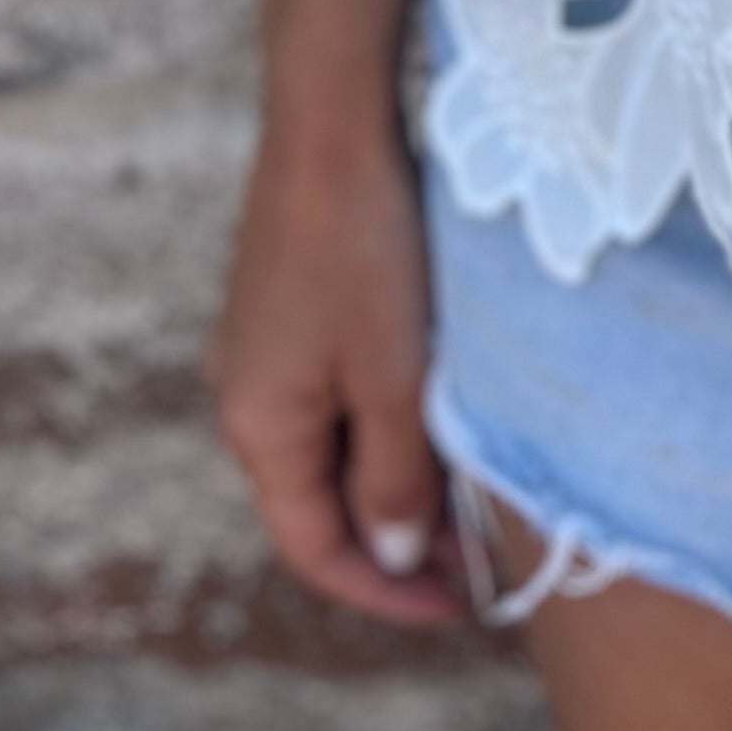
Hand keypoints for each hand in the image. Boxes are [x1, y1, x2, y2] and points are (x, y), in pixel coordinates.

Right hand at [207, 78, 465, 630]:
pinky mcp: (292, 308)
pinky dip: (390, 423)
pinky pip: (339, 394)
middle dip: (401, 538)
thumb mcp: (394, 377)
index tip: (461, 608)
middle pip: (324, 502)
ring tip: (475, 493)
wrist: (332, 122)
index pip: (316, 548)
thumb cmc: (364, 250)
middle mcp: (248, 396)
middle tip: (484, 556)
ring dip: (401, 479)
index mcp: (260, 428)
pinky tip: (443, 415)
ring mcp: (267, 349)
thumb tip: (392, 552)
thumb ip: (395, 475)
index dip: (388, 591)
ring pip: (337, 446)